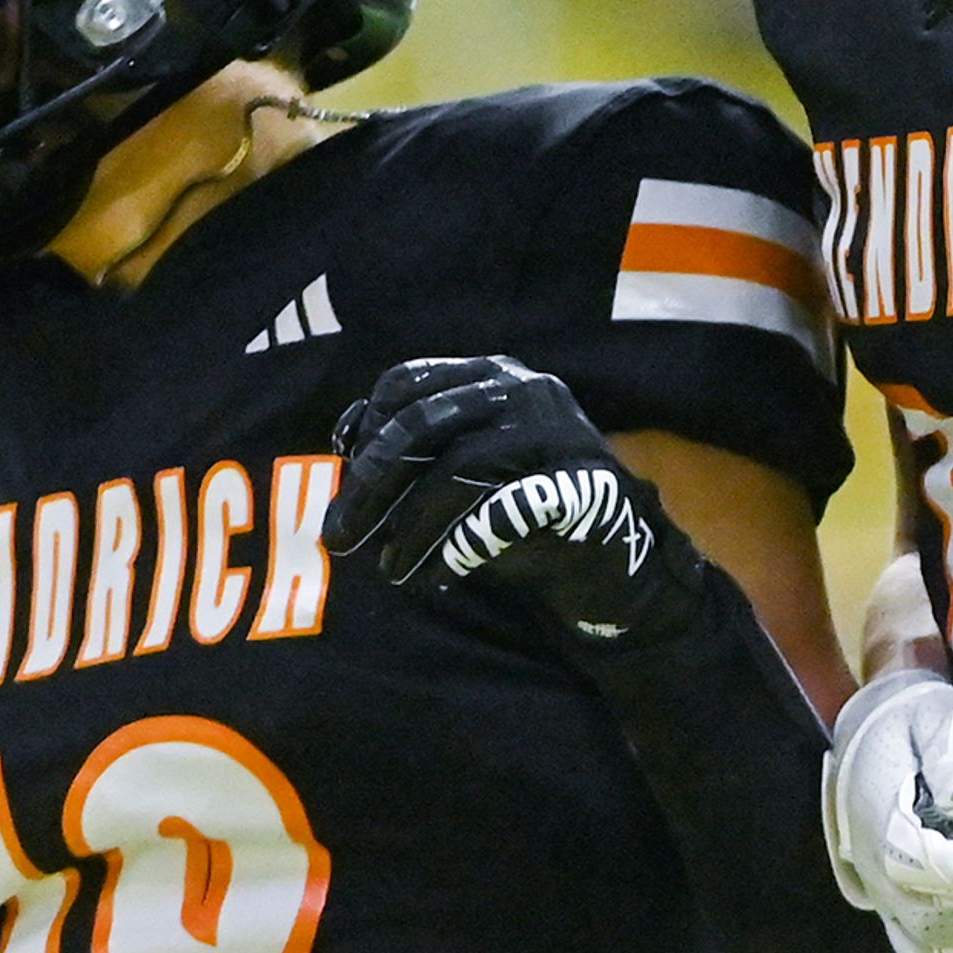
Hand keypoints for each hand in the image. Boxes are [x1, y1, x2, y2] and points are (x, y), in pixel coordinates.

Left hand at [330, 357, 699, 648]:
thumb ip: (414, 461)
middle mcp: (524, 390)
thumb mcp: (461, 481)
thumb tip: (343, 449)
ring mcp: (557, 433)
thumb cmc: (527, 521)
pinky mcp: (582, 486)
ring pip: (460, 468)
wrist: (612, 566)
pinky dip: (463, 546)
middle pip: (423, 424)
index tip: (342, 491)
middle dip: (372, 486)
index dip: (363, 436)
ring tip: (392, 571)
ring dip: (413, 527)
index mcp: (491, 375)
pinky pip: (505, 511)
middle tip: (340, 538)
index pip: (406, 385)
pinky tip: (438, 576)